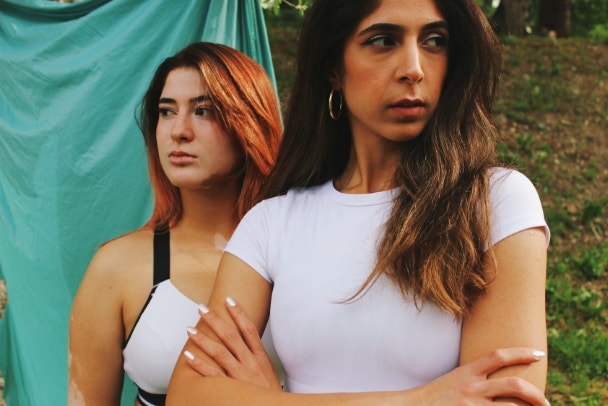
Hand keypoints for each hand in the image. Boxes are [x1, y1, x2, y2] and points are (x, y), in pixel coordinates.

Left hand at [183, 297, 281, 390]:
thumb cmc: (270, 395)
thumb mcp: (268, 372)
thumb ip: (257, 358)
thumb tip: (247, 344)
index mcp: (260, 358)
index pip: (250, 330)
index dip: (239, 313)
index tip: (229, 299)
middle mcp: (250, 363)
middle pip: (231, 336)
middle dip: (215, 320)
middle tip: (202, 308)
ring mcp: (240, 376)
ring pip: (219, 353)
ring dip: (203, 339)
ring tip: (190, 329)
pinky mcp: (231, 389)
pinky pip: (212, 375)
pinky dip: (199, 365)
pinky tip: (188, 356)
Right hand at [412, 348, 548, 404]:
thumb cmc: (433, 397)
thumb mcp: (453, 380)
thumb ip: (473, 378)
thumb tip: (495, 379)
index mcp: (468, 372)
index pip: (498, 356)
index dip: (521, 353)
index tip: (539, 354)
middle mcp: (472, 387)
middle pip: (513, 385)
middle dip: (535, 394)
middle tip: (546, 402)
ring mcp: (472, 405)